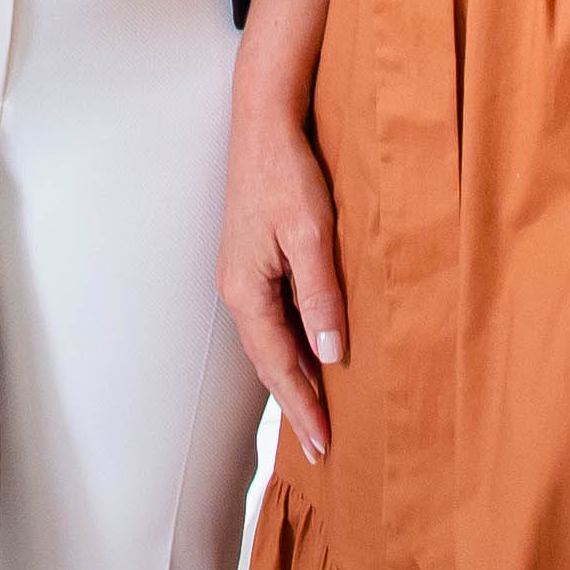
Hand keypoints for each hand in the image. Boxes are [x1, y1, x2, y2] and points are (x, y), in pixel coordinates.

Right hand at [220, 95, 349, 458]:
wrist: (264, 122)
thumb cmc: (287, 172)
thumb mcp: (311, 233)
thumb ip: (321, 294)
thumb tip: (331, 354)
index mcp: (246, 291)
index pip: (277, 366)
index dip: (302, 407)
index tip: (323, 446)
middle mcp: (238, 290)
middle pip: (268, 362)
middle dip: (294, 404)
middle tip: (321, 448)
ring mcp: (243, 276)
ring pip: (270, 342)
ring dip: (293, 378)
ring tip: (318, 414)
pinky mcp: (255, 261)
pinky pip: (274, 319)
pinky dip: (293, 347)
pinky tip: (313, 355)